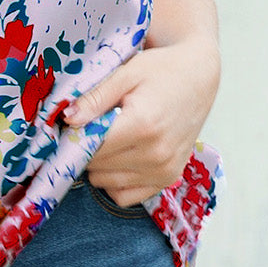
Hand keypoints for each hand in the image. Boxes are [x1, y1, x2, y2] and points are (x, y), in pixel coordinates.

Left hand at [63, 37, 219, 205]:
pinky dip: (115, 182)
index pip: (90, 147)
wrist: (199, 75)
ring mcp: (165, 170)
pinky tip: (118, 157)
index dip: (75, 137)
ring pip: (106, 183)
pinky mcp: (169, 178)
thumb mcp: (126, 74)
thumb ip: (95, 98)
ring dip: (99, 165)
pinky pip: (126, 196)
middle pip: (96, 167)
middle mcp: (156, 154)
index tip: (72, 124)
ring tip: (110, 138)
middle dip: (86, 149)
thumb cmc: (162, 70)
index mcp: (143, 126)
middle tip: (92, 127)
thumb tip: (68, 119)